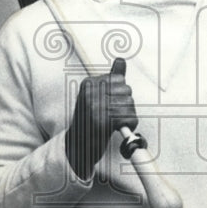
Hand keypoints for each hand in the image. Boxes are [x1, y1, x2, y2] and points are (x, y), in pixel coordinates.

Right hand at [65, 57, 137, 178]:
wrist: (77, 146)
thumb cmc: (90, 121)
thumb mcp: (99, 96)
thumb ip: (111, 79)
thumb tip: (121, 60)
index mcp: (89, 83)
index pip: (120, 79)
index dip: (121, 94)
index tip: (110, 104)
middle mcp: (90, 93)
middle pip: (127, 91)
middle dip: (126, 105)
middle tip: (113, 116)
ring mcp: (94, 107)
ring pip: (129, 104)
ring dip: (128, 116)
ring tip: (115, 123)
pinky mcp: (101, 122)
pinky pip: (128, 117)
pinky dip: (129, 125)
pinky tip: (119, 128)